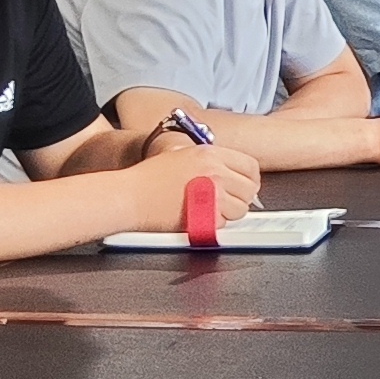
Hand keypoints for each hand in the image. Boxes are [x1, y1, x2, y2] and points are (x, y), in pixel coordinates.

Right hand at [134, 141, 261, 227]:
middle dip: (241, 199)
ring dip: (228, 213)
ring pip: (240, 210)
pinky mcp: (204, 215)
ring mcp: (212, 194)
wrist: (129, 195)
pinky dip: (213, 224)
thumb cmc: (148, 178)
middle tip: (226, 202)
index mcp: (211, 154)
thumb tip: (233, 174)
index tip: (244, 187)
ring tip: (209, 210)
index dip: (250, 180)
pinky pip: (223, 223)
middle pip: (249, 190)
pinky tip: (197, 217)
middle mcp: (215, 171)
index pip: (250, 167)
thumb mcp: (182, 154)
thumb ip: (210, 161)